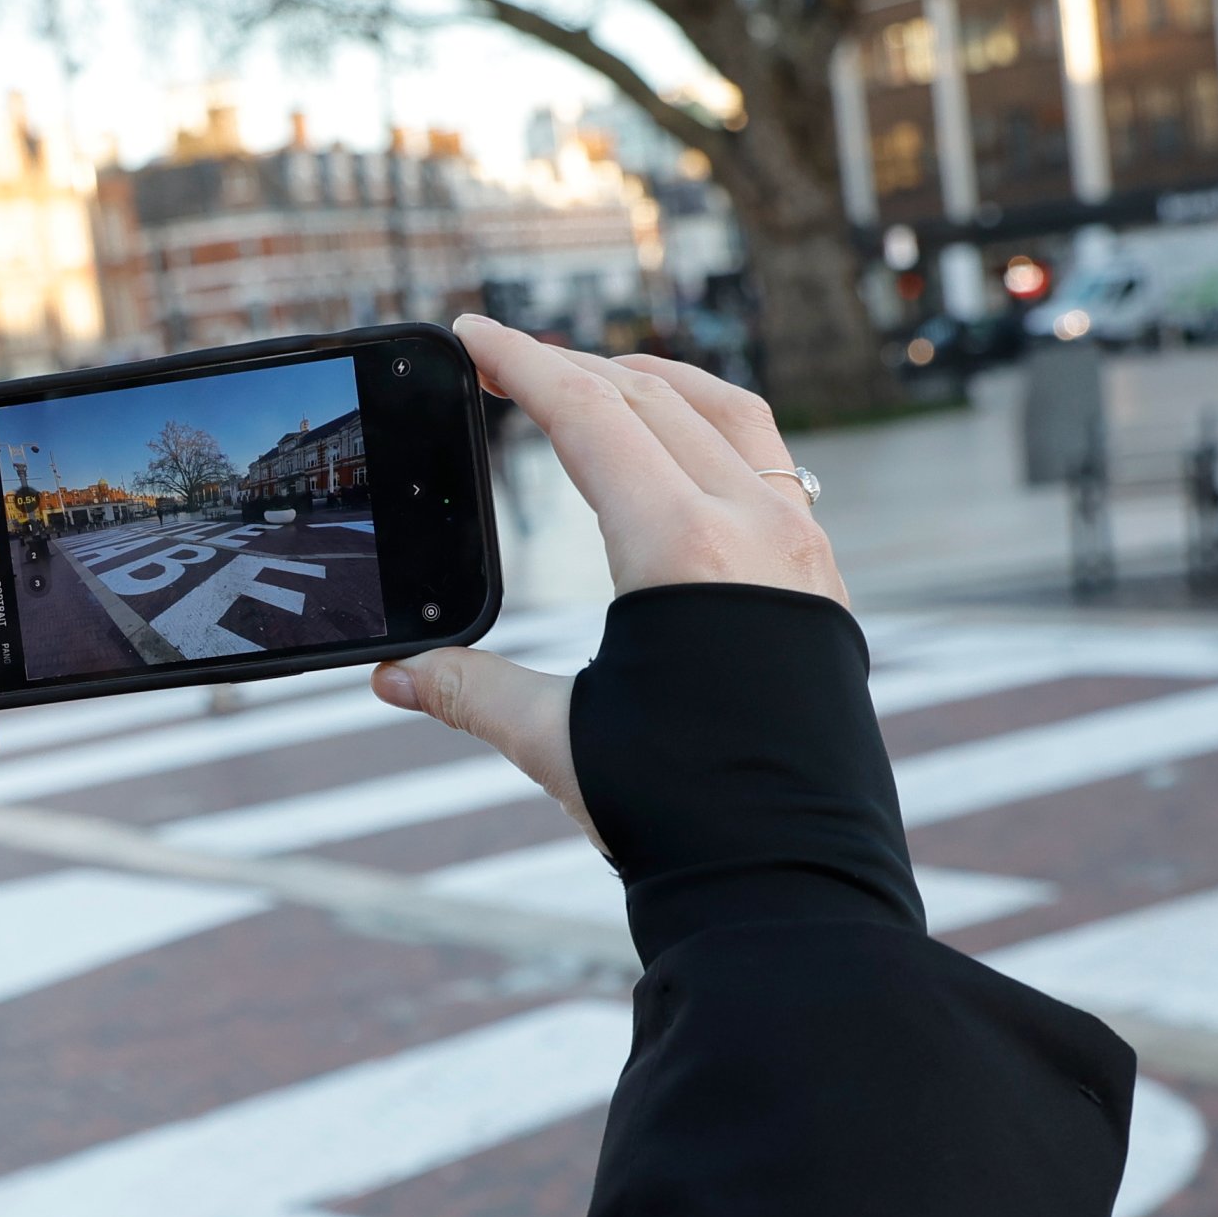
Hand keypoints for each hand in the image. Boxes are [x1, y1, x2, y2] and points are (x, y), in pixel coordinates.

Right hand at [370, 314, 847, 847]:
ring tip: (598, 380)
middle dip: (571, 369)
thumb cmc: (684, 814)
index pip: (590, 416)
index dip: (521, 365)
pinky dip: (713, 425)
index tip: (472, 334)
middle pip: (650, 400)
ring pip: (724, 414)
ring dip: (652, 383)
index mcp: (680, 549)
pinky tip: (685, 448)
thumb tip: (395, 674)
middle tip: (507, 364)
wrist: (796, 881)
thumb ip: (473, 692)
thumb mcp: (561, 744)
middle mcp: (751, 527)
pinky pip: (771, 458)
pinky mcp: (822, 576)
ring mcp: (799, 546)